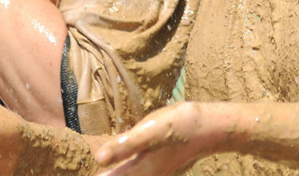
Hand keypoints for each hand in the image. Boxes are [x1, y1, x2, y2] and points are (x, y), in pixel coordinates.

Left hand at [95, 102, 224, 175]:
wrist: (212, 127)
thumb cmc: (181, 127)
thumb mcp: (150, 132)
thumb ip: (124, 146)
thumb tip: (98, 159)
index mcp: (140, 172)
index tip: (87, 175)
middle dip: (109, 173)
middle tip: (98, 170)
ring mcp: (158, 174)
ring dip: (120, 171)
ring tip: (108, 168)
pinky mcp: (164, 167)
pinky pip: (142, 173)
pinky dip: (131, 170)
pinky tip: (131, 163)